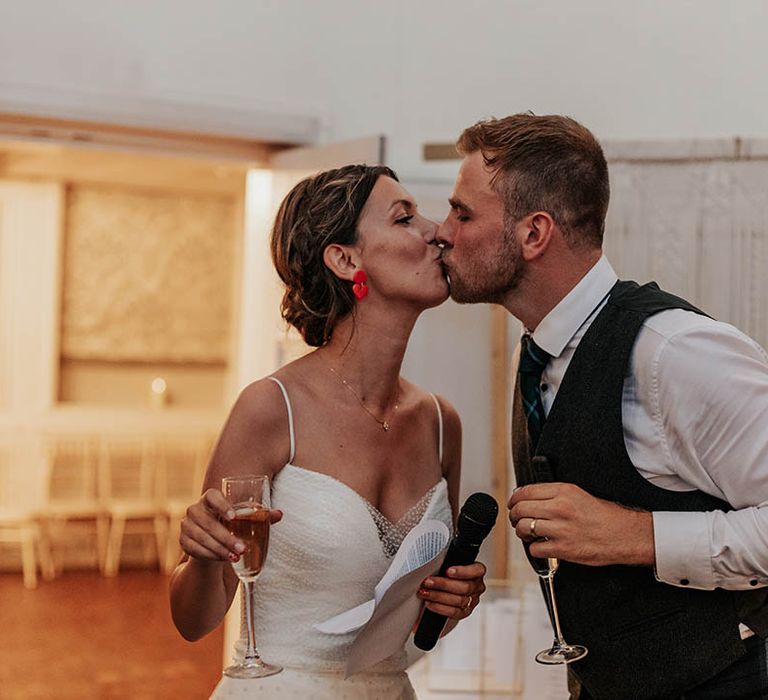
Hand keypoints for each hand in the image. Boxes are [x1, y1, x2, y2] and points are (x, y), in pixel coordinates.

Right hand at [180, 488, 282, 563]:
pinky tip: (223, 559)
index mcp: (210, 499)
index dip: (221, 505)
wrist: (211, 542)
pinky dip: (210, 555)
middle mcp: (195, 509)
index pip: (211, 496)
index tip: (233, 517)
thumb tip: (280, 514)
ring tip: (236, 557)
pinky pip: (194, 549)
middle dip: (226, 537)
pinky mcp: (183, 541)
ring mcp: (186, 525)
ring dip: (219, 548)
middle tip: (242, 548)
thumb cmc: (231, 526)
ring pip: (201, 537)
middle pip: (208, 522)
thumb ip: (261, 516)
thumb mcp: (245, 521)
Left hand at [417, 562, 486, 618]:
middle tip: (427, 582)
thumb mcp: (449, 563)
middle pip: (465, 587)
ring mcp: (473, 601)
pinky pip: (453, 612)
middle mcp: (477, 586)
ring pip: (458, 600)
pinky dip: (439, 607)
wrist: (446, 588)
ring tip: (424, 592)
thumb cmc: (447, 571)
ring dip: (438, 596)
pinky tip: (429, 602)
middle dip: (443, 584)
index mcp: (478, 571)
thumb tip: (434, 564)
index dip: (463, 571)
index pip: (477, 570)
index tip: (447, 571)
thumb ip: (447, 562)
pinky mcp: (464, 612)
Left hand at [507, 482, 653, 566]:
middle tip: (516, 519)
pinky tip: (540, 545)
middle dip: (514, 515)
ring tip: (527, 533)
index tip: (513, 504)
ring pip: (523, 528)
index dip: (514, 499)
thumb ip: (554, 494)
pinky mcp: (563, 549)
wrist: (625, 535)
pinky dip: (534, 549)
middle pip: (520, 509)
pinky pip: (534, 549)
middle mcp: (560, 508)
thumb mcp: (578, 494)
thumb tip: (529, 497)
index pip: (525, 491)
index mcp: (563, 491)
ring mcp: (560, 529)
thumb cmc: (604, 515)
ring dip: (521, 532)